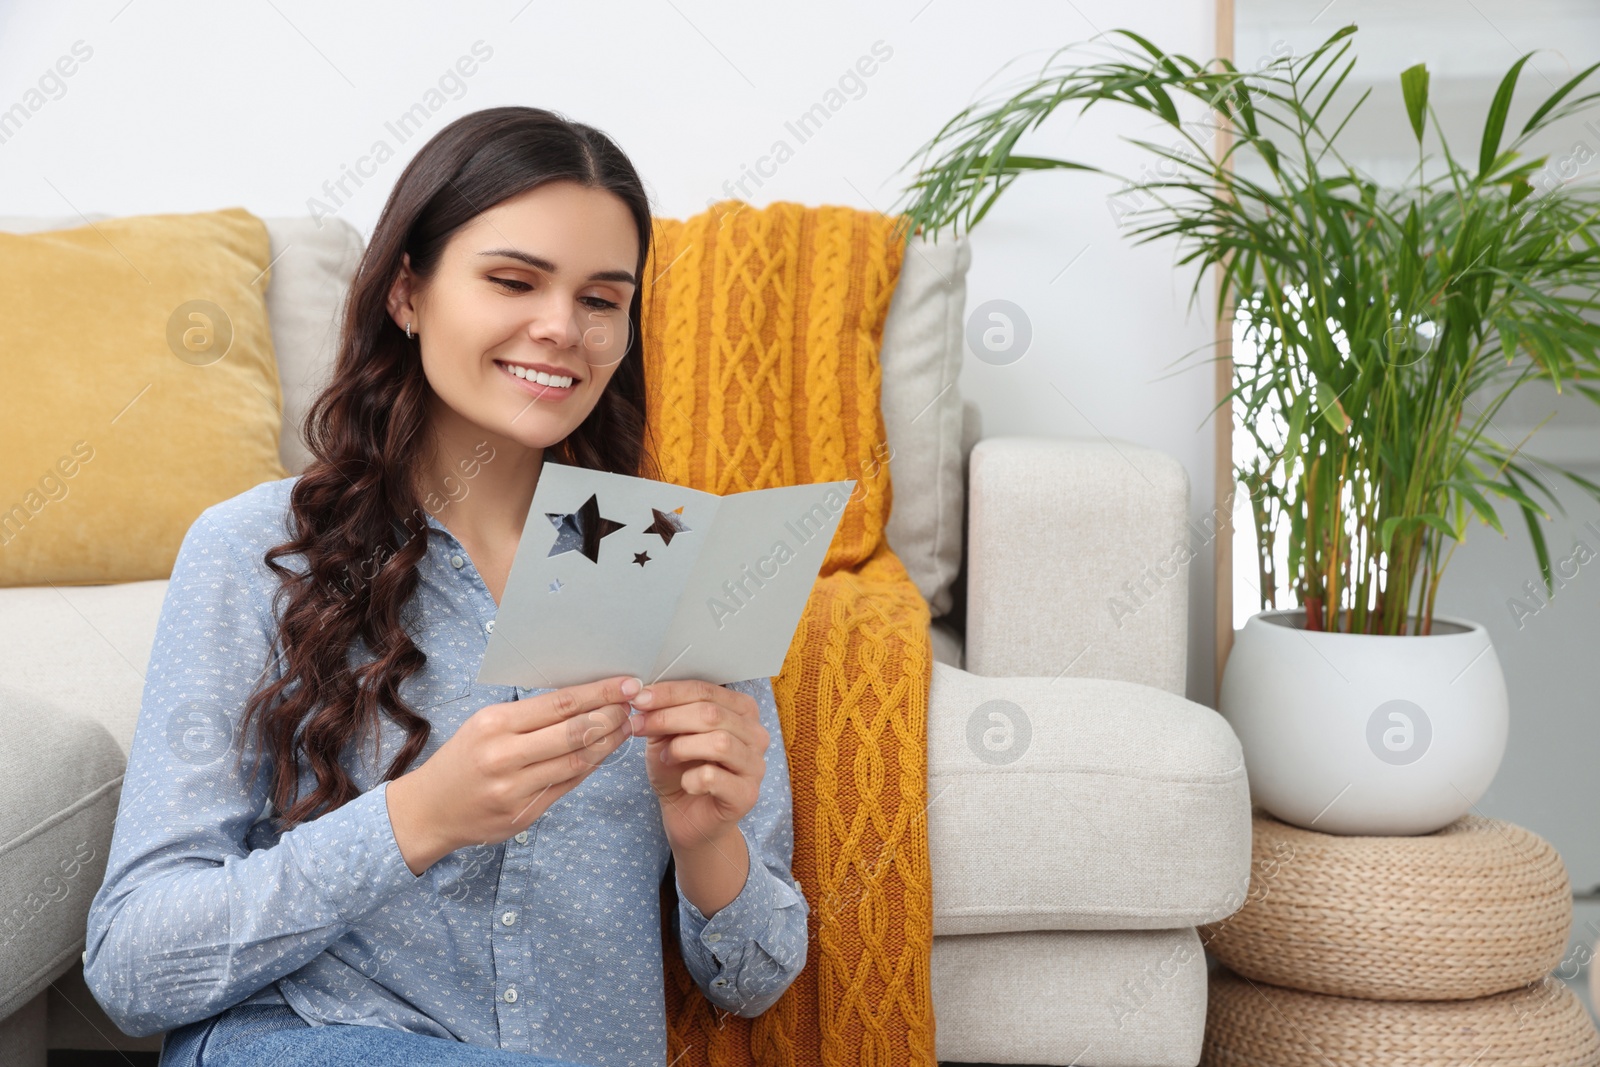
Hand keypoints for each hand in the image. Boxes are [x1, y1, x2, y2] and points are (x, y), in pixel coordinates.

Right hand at [386, 674, 640, 874]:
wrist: (429, 810)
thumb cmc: (463, 759)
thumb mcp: (485, 726)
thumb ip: (530, 717)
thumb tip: (582, 699)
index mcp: (495, 725)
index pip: (560, 704)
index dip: (600, 693)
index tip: (627, 683)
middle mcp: (504, 756)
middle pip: (575, 732)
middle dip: (612, 716)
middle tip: (635, 705)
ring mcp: (515, 789)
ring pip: (577, 761)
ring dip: (609, 743)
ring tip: (626, 727)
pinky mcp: (523, 814)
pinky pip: (568, 785)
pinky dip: (591, 766)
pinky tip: (604, 753)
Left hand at [628, 679, 768, 853]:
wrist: (687, 817)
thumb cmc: (680, 771)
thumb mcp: (668, 736)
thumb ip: (664, 714)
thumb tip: (645, 695)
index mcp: (742, 711)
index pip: (707, 690)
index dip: (670, 693)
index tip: (639, 699)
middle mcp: (756, 735)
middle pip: (712, 713)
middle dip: (669, 717)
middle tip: (639, 726)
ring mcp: (755, 765)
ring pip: (719, 742)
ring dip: (681, 747)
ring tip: (666, 758)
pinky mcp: (747, 795)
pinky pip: (715, 777)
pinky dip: (691, 778)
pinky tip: (685, 784)